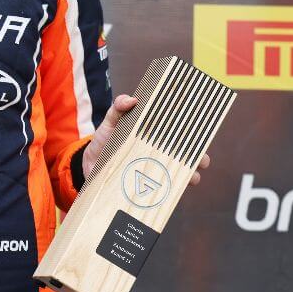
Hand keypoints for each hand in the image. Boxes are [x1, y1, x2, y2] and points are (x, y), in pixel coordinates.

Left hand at [81, 94, 211, 185]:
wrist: (88, 165)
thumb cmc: (104, 140)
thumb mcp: (110, 121)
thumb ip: (118, 108)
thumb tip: (132, 100)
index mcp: (154, 136)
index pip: (180, 134)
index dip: (195, 135)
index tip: (204, 134)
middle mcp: (158, 154)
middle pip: (186, 156)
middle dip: (199, 158)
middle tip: (203, 160)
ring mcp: (153, 171)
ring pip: (178, 175)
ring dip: (188, 177)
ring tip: (192, 178)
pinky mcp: (146, 186)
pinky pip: (162, 191)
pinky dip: (170, 191)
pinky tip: (172, 191)